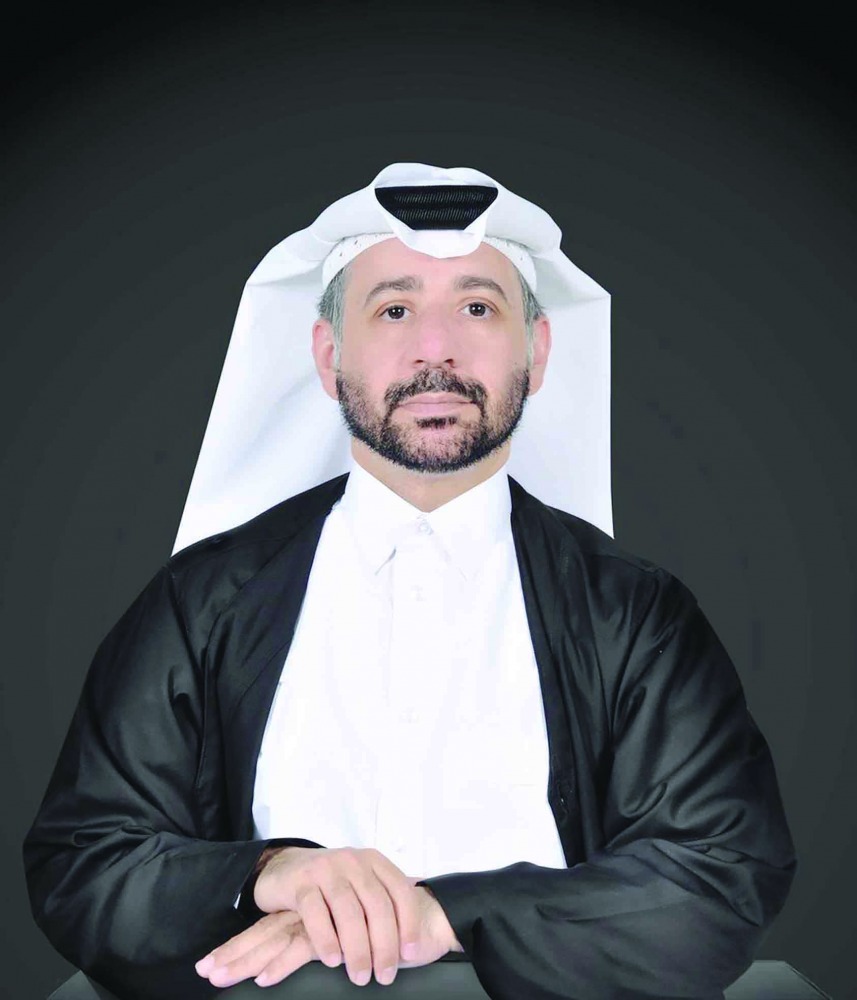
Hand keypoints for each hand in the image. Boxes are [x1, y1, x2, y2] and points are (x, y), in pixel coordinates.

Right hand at [226, 846, 452, 985]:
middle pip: (376, 905)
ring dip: (357, 949)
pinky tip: (332, 960)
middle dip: (384, 945)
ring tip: (360, 976)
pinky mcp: (301, 881)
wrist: (283, 869)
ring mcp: (326, 869)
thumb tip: (412, 939)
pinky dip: (326, 939)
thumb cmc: (329, 886)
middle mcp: (353, 861)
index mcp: (373, 862)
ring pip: (348, 911)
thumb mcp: (360, 885)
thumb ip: (382, 902)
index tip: (412, 953)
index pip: (400, 891)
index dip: (409, 923)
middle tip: (385, 976)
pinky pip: (316, 912)